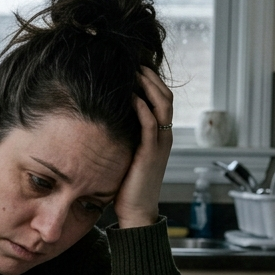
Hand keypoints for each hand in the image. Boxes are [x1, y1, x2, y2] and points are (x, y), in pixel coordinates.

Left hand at [114, 67, 174, 228]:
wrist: (137, 212)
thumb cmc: (129, 186)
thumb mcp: (128, 154)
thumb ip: (125, 136)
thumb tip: (108, 119)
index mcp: (161, 135)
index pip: (162, 99)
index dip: (152, 81)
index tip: (135, 67)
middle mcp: (165, 136)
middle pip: (166, 96)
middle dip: (151, 77)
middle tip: (135, 62)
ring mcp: (160, 144)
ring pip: (162, 105)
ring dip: (148, 86)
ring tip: (134, 71)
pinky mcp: (150, 153)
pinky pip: (150, 124)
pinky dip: (142, 107)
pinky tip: (131, 96)